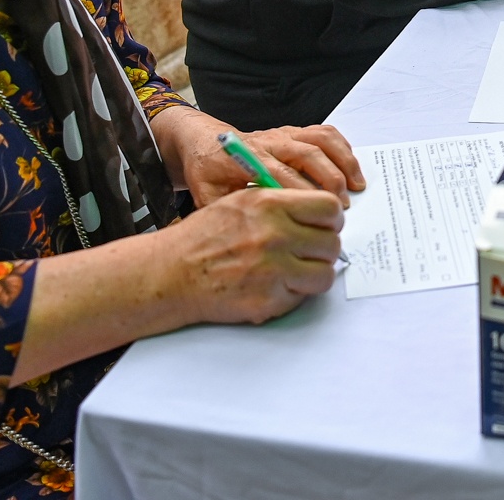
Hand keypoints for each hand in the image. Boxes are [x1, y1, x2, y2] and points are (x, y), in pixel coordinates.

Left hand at [155, 107, 365, 207]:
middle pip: (308, 153)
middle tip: (342, 206)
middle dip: (330, 180)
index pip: (282, 175)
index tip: (320, 215)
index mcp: (248, 158)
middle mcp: (270, 141)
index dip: (305, 194)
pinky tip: (351, 169)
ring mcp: (284, 133)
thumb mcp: (207, 196)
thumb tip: (251, 239)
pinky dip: (343, 147)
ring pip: (321, 139)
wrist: (205, 143)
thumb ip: (228, 214)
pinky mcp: (294, 131)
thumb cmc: (208, 173)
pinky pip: (324, 132)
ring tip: (357, 185)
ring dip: (343, 161)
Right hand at [161, 187, 343, 324]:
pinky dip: (294, 294)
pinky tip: (274, 286)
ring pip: (325, 274)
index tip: (325, 226)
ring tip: (294, 271)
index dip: (331, 219)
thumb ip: (282, 203)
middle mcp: (274, 235)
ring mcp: (273, 270)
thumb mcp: (242, 202)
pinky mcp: (268, 300)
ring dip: (314, 274)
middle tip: (308, 252)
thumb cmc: (203, 237)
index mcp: (270, 205)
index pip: (328, 207)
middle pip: (331, 243)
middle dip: (323, 249)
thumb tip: (321, 212)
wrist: (171, 273)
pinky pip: (303, 297)